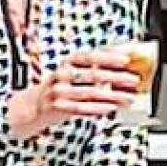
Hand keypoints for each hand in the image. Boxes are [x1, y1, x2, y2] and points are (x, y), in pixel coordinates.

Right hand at [9, 49, 139, 139]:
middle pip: (93, 75)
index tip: (126, 60)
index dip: (109, 57)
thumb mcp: (73, 72)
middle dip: (116, 78)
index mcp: (68, 62)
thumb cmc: (60, 87)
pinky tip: (111, 109)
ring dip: (112, 96)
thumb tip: (122, 57)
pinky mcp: (57, 107)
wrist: (32, 106)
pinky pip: (81, 108)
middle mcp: (62, 74)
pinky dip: (98, 109)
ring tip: (128, 98)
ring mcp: (58, 91)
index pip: (90, 56)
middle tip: (134, 80)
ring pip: (90, 93)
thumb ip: (95, 66)